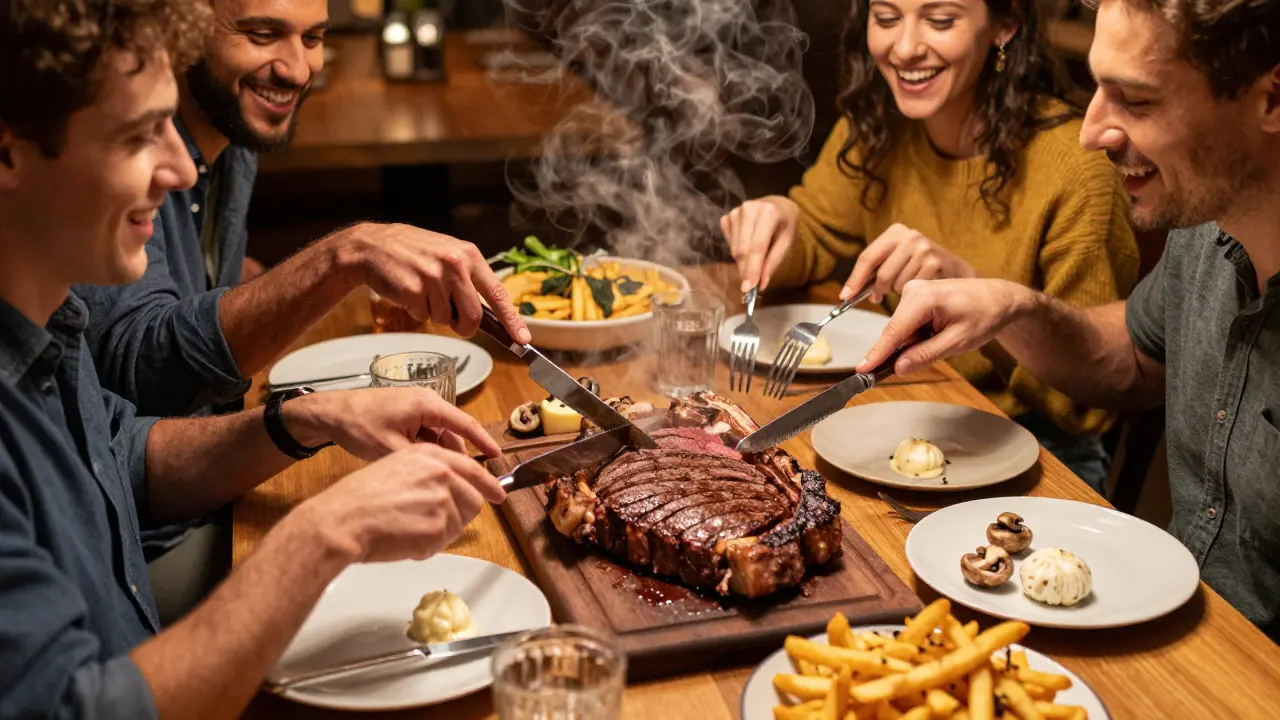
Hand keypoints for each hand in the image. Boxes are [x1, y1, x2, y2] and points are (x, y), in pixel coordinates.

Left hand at [284, 387, 501, 460]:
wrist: (330, 413)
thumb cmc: (358, 425)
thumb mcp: (391, 448)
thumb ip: (423, 460)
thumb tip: (446, 474)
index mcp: (427, 404)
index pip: (465, 424)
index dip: (484, 442)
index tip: (498, 456)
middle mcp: (426, 402)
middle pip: (453, 432)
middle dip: (461, 456)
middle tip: (467, 480)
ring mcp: (417, 408)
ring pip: (440, 435)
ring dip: (441, 455)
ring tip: (441, 479)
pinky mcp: (408, 415)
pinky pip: (427, 434)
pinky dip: (428, 450)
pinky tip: (423, 468)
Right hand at [297, 443, 505, 562]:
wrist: (341, 520)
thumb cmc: (358, 498)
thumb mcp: (396, 467)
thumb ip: (428, 473)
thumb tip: (449, 489)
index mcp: (430, 455)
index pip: (472, 469)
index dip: (488, 484)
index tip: (498, 493)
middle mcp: (441, 473)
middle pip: (474, 499)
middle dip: (460, 514)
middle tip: (435, 524)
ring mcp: (442, 500)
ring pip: (460, 523)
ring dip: (440, 532)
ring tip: (408, 529)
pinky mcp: (438, 527)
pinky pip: (444, 542)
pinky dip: (427, 547)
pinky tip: (404, 539)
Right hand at [330, 223, 530, 343]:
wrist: (372, 246)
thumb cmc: (414, 253)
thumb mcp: (448, 255)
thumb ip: (470, 280)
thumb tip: (493, 315)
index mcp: (469, 255)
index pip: (498, 293)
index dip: (512, 319)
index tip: (523, 338)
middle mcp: (455, 265)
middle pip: (473, 316)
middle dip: (465, 327)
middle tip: (454, 322)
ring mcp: (433, 277)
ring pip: (446, 319)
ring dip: (435, 314)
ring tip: (423, 291)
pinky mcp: (413, 290)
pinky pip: (422, 316)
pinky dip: (416, 311)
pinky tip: (408, 292)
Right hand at [720, 196, 799, 291]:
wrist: (777, 205)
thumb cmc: (784, 224)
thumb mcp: (787, 242)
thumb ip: (773, 262)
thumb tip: (760, 284)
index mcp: (768, 212)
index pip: (757, 247)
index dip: (752, 269)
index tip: (748, 288)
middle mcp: (749, 209)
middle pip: (742, 249)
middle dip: (745, 270)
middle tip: (750, 287)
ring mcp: (735, 212)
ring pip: (734, 249)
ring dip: (742, 262)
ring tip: (756, 260)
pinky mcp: (727, 217)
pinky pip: (729, 243)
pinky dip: (737, 251)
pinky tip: (748, 245)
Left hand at [841, 224, 976, 302]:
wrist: (956, 271)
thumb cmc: (919, 267)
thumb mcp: (897, 258)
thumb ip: (876, 269)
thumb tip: (849, 292)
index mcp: (896, 232)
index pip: (868, 257)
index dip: (855, 280)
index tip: (845, 296)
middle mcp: (911, 237)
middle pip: (882, 275)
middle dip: (879, 290)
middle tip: (881, 295)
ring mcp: (925, 249)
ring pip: (897, 285)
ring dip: (898, 292)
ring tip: (907, 285)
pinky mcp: (936, 264)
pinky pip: (912, 289)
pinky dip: (912, 294)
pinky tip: (920, 287)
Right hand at [856, 278, 1034, 375]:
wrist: (998, 297)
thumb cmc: (984, 315)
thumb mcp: (958, 341)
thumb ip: (926, 354)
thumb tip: (899, 367)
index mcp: (924, 298)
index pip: (894, 332)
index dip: (877, 353)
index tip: (862, 370)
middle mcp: (913, 290)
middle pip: (896, 331)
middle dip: (907, 349)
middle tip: (937, 351)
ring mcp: (913, 290)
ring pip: (901, 328)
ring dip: (916, 341)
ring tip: (945, 336)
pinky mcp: (914, 294)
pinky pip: (907, 322)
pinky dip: (919, 333)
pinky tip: (940, 330)